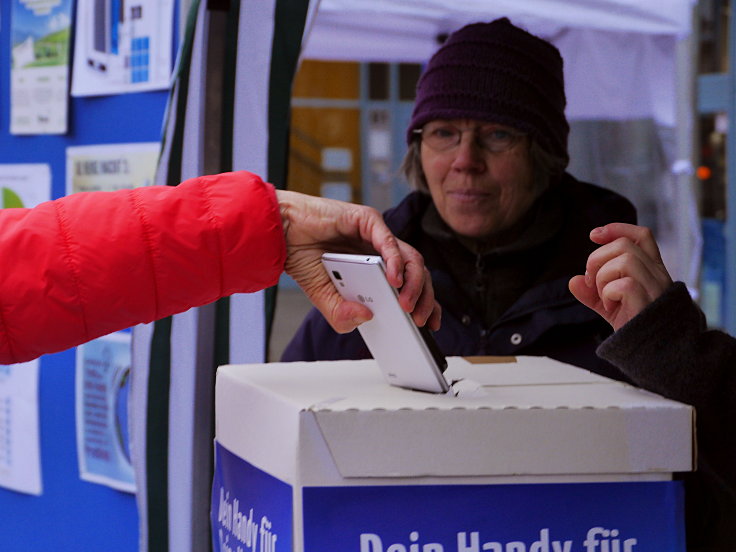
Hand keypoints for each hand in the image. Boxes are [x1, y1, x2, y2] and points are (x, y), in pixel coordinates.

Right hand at [276, 190, 440, 332]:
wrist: (281, 234)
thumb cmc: (303, 258)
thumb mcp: (323, 298)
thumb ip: (342, 313)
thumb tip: (367, 317)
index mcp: (376, 270)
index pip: (411, 285)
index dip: (425, 303)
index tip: (430, 324)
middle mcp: (381, 252)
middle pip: (417, 274)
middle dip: (424, 298)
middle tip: (419, 320)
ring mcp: (377, 236)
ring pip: (411, 258)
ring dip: (413, 284)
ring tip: (405, 305)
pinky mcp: (367, 220)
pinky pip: (389, 241)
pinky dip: (395, 262)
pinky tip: (393, 280)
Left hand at [569, 223, 672, 330]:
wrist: (652, 352)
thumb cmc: (633, 325)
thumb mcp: (608, 304)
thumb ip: (590, 292)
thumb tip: (573, 280)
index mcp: (651, 269)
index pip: (642, 236)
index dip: (617, 229)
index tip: (593, 235)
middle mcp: (657, 274)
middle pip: (624, 245)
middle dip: (597, 258)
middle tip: (591, 282)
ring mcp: (656, 287)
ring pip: (625, 260)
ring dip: (603, 276)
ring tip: (603, 295)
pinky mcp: (650, 302)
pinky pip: (624, 284)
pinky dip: (608, 293)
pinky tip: (610, 306)